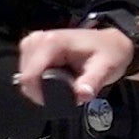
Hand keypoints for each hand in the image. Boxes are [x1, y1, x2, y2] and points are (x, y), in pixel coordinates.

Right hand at [14, 22, 134, 104]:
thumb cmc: (109, 53)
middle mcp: (37, 40)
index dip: (41, 94)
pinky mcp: (33, 49)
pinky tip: (59, 76)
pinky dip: (42, 79)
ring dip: (44, 85)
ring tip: (66, 80)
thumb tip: (81, 96)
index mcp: (50, 43)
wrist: (111, 42)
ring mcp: (33, 43)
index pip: (29, 76)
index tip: (60, 99)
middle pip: (26, 79)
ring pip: (26, 77)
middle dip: (45, 90)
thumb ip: (91, 83)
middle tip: (69, 87)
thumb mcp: (105, 69)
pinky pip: (29, 72)